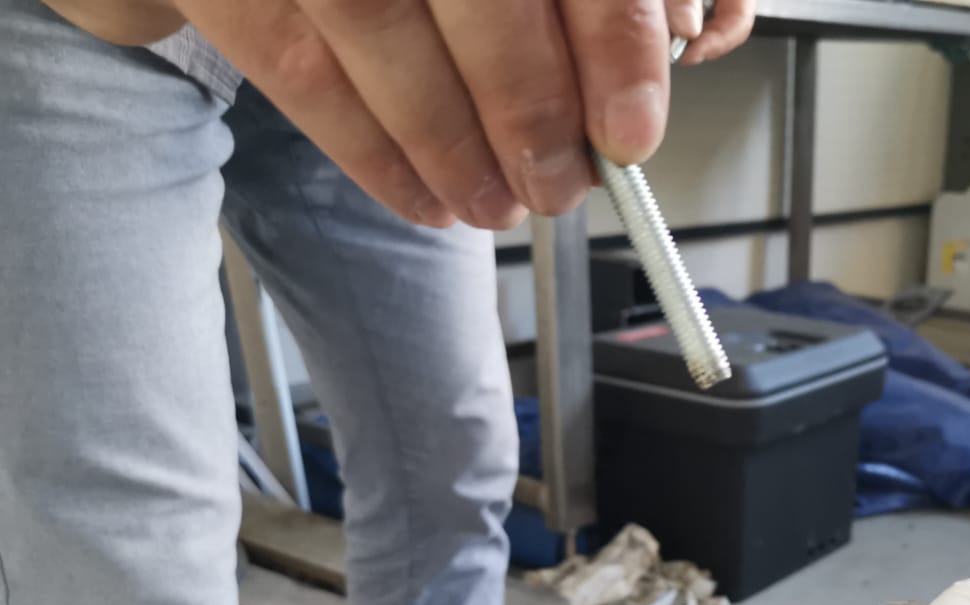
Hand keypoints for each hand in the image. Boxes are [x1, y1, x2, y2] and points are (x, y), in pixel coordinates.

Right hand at [46, 0, 755, 227]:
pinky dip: (368, 151)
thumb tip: (661, 60)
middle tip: (561, 185)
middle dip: (527, 108)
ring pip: (374, 21)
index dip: (612, 42)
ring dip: (449, 144)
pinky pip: (295, 65)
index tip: (631, 132)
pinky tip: (424, 196)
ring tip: (495, 205)